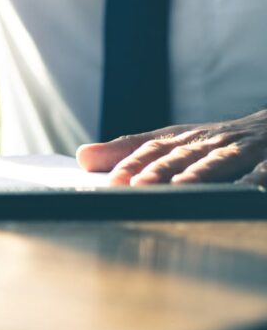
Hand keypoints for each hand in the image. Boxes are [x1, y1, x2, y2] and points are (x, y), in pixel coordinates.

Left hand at [76, 110, 266, 185]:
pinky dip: (254, 181)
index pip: (151, 150)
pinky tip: (245, 190)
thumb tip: (81, 156)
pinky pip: (263, 171)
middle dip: (157, 171)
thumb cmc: (216, 140)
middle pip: (180, 156)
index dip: (130, 164)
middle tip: (135, 188)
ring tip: (179, 189)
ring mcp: (241, 150)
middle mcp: (209, 141)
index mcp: (183, 138)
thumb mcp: (174, 142)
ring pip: (218, 161)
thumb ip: (130, 151)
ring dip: (198, 174)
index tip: (110, 183)